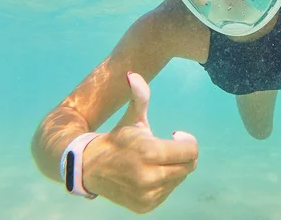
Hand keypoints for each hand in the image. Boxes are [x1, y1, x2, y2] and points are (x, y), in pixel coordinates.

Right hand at [82, 72, 197, 213]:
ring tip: (154, 160)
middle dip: (182, 153)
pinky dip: (164, 182)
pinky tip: (149, 173)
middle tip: (168, 146)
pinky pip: (168, 191)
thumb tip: (134, 74)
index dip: (188, 140)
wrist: (89, 168)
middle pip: (189, 166)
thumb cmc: (117, 139)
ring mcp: (147, 195)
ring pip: (179, 179)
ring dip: (173, 167)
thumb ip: (139, 96)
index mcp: (149, 152)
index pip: (191, 151)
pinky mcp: (145, 206)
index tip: (176, 134)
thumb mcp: (131, 117)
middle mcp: (149, 177)